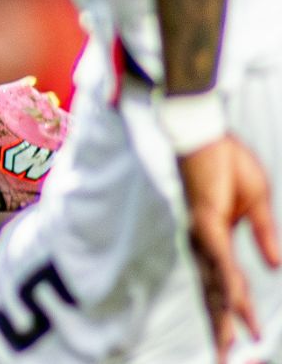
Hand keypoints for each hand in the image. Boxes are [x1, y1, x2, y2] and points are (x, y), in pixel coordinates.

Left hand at [178, 135, 281, 360]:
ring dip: (223, 317)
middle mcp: (206, 244)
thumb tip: (276, 266)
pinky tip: (236, 304)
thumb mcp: (258, 206)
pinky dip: (229, 284)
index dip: (239, 313)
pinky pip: (221, 260)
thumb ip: (265, 237)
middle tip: (225, 359)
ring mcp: (204, 235)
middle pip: (215, 295)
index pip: (229, 286)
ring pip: (216, 286)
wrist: (208, 136)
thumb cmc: (228, 164)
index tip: (250, 339)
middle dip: (221, 329)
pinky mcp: (207, 222)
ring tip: (228, 347)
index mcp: (217, 241)